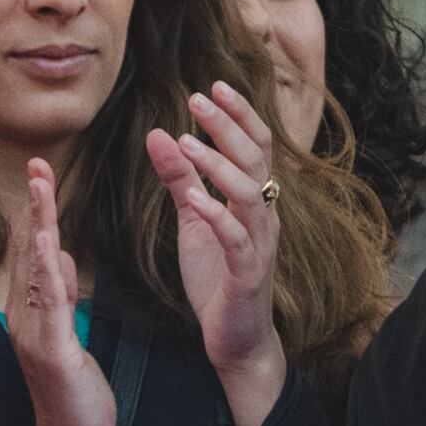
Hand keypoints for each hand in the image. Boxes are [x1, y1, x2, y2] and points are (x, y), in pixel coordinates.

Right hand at [0, 153, 114, 425]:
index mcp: (34, 313)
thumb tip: (61, 257)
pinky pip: (49, 303)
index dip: (36, 211)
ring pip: (35, 269)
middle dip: (34, 205)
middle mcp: (26, 317)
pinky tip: (49, 239)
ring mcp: (36, 333)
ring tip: (40, 184)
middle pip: (29, 250)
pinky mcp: (52, 350)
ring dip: (37, 224)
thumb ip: (61, 296)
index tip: (41, 173)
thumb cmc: (76, 399)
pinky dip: (47, 269)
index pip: (34, 252)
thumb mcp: (70, 337)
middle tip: (37, 162)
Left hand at [145, 79, 288, 425]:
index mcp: (253, 199)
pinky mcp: (248, 273)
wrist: (235, 338)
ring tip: (187, 142)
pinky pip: (238, 239)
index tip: (213, 86)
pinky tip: (195, 198)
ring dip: (220, 165)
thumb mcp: (194, 219)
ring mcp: (259, 244)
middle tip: (198, 98)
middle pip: (256, 159)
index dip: (238, 115)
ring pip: (251, 193)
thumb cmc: (218, 276)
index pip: (255, 146)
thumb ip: (181, 178)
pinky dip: (218, 215)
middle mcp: (264, 216)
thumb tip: (160, 133)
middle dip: (228, 126)